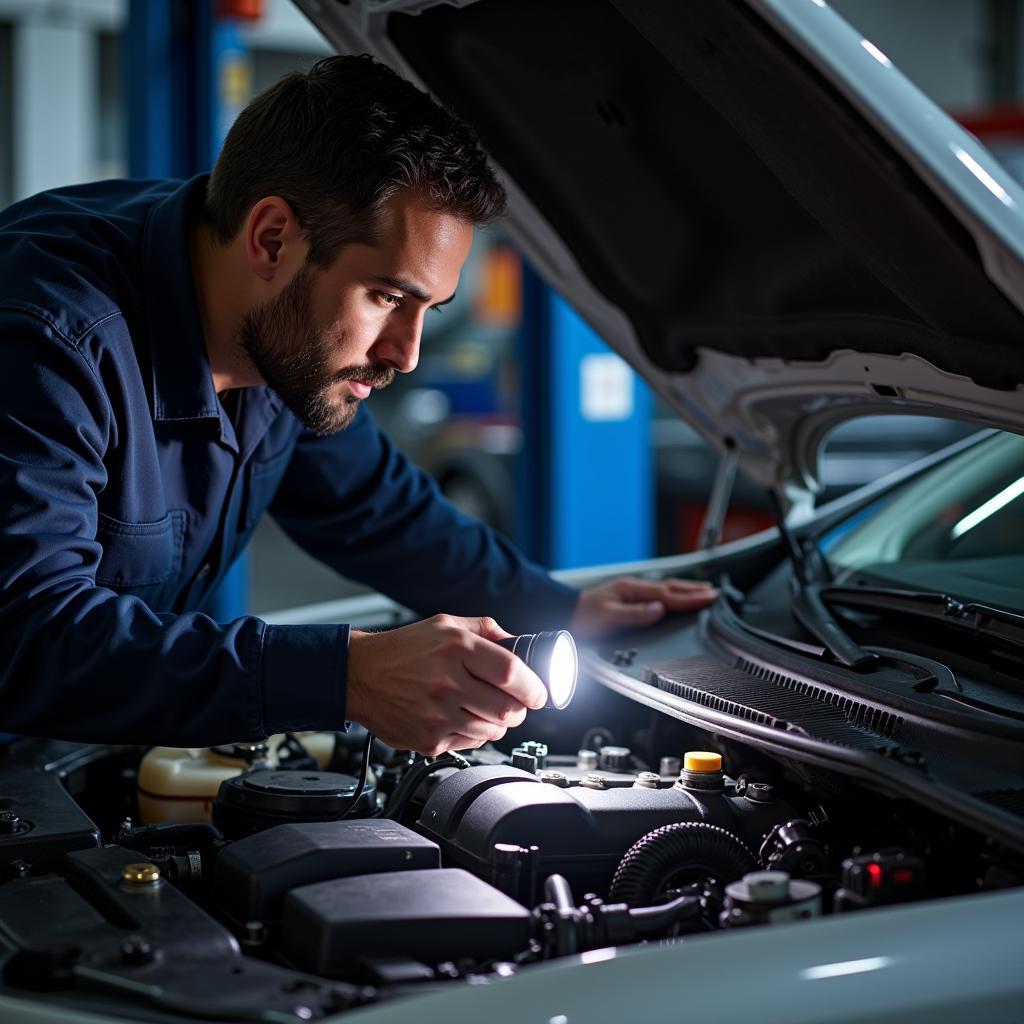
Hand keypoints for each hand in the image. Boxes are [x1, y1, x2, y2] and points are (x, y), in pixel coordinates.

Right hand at [345, 614, 548, 755]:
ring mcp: (437, 716)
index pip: (513, 674)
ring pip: (493, 731)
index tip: (539, 693)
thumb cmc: (402, 650)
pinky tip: (460, 717)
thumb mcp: (445, 624)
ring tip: (485, 709)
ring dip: (498, 723)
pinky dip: (473, 733)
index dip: (534, 688)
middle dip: (520, 709)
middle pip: (508, 710)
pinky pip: (469, 744)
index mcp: (456, 649)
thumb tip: (517, 641)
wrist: (359, 675)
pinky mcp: (429, 740)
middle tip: (516, 703)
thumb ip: (485, 629)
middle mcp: (447, 683)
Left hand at [569, 576, 718, 637]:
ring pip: (665, 590)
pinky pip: (657, 595)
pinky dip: (672, 595)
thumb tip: (659, 610)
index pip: (667, 594)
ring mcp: (630, 592)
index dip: (690, 597)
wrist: (562, 613)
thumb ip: (635, 614)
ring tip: (702, 591)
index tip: (710, 597)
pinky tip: (675, 598)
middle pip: (670, 588)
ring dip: (685, 591)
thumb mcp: (607, 617)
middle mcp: (633, 588)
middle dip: (693, 590)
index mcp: (631, 590)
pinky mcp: (627, 599)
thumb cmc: (581, 617)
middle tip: (714, 592)